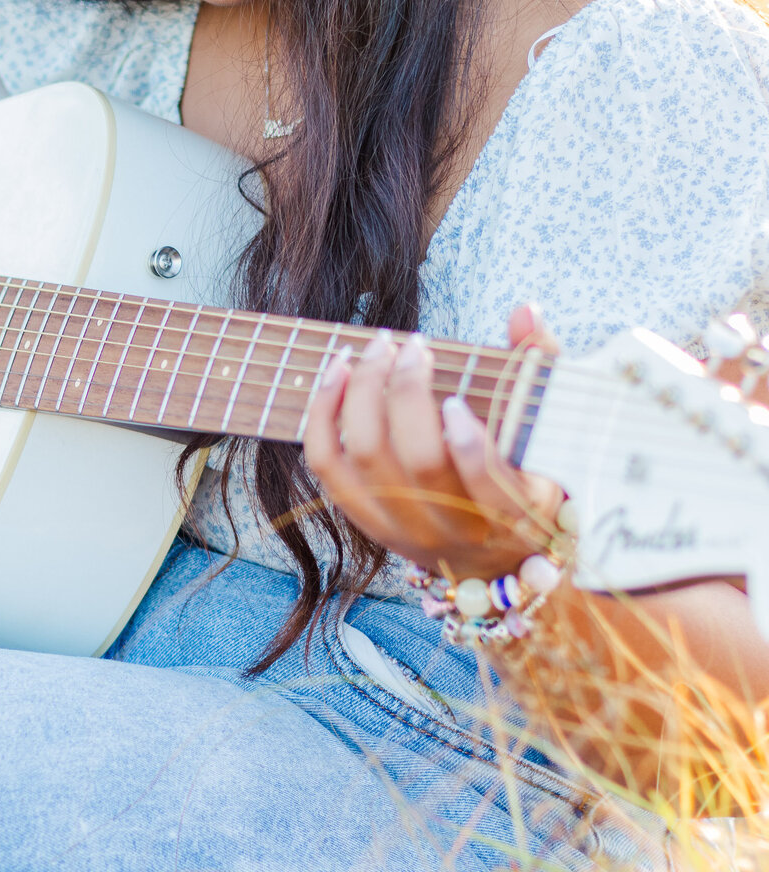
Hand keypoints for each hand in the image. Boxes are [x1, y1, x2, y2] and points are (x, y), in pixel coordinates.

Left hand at [303, 305, 564, 583]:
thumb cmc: (522, 482)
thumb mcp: (548, 439)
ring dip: (363, 393)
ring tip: (377, 347)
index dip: (470, 448)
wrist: (490, 560)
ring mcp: (402, 529)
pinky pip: (327, 465)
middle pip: (418, 464)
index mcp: (511, 516)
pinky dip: (324, 413)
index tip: (459, 402)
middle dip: (408, 394)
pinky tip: (338, 371)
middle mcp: (453, 530)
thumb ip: (539, 370)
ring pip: (366, 459)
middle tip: (415, 347)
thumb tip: (525, 311)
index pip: (489, 489)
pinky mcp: (363, 519)